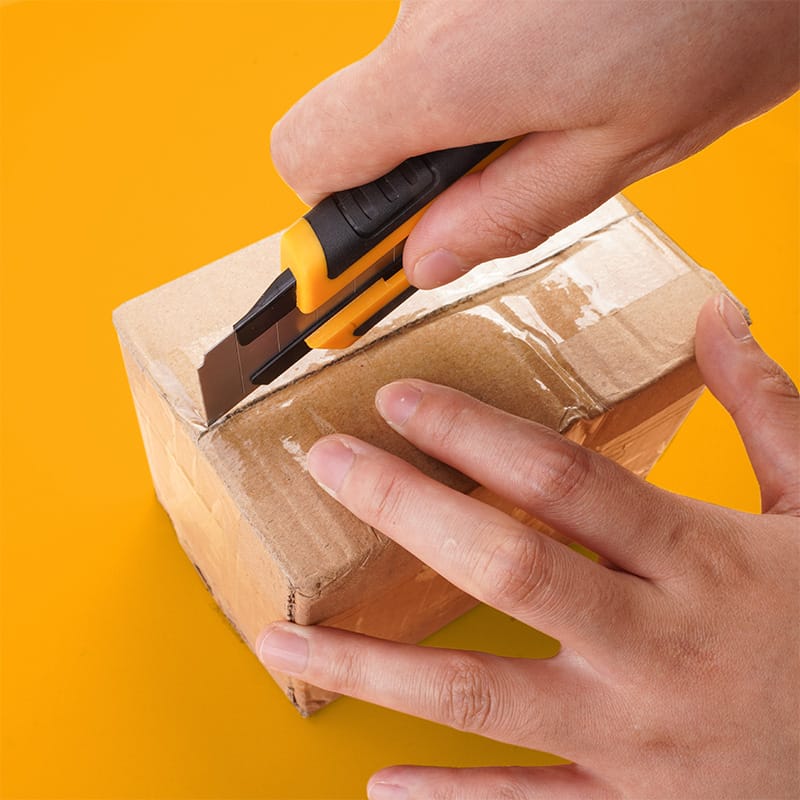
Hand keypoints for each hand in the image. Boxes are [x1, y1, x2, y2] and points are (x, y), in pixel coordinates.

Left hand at [257, 293, 799, 798]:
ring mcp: (639, 737)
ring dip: (374, 667)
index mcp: (701, 557)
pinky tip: (383, 782)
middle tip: (328, 465)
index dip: (471, 432)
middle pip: (506, 565)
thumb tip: (717, 319)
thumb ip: (766, 409)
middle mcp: (656, 644)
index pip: (561, 477)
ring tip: (285, 643)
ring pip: (484, 696)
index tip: (398, 400)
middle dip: (404, 509)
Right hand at [271, 0, 798, 288]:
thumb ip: (505, 214)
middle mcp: (427, 8)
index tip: (357, 262)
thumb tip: (428, 260)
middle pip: (362, 118)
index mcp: (445, 75)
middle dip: (414, 170)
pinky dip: (490, 55)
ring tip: (563, 101)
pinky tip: (565, 49)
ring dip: (465, 109)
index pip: (309, 155)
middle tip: (491, 187)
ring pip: (415, 72)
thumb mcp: (618, 153)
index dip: (329, 219)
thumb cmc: (730, 10)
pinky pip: (453, 24)